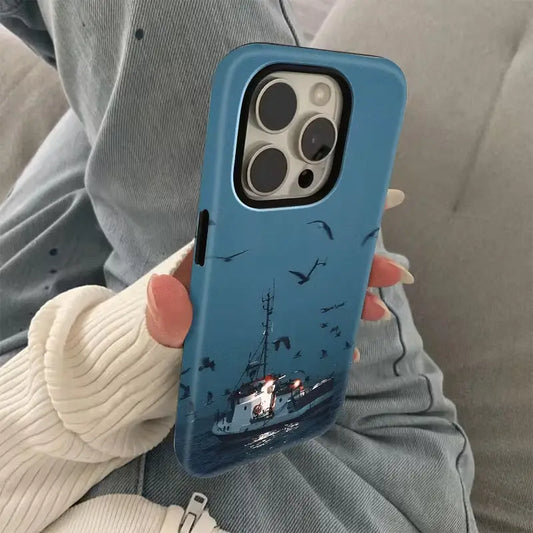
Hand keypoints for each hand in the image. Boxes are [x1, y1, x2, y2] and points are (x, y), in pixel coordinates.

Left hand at [145, 189, 413, 359]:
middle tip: (391, 270)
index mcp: (231, 253)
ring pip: (318, 285)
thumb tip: (165, 290)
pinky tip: (349, 343)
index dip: (327, 205)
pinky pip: (309, 318)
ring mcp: (264, 296)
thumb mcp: (159, 324)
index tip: (369, 196)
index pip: (281, 219)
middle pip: (313, 252)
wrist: (152, 365)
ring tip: (377, 309)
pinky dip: (333, 326)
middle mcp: (254, 268)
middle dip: (356, 257)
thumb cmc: (155, 335)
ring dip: (352, 293)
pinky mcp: (269, 324)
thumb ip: (166, 311)